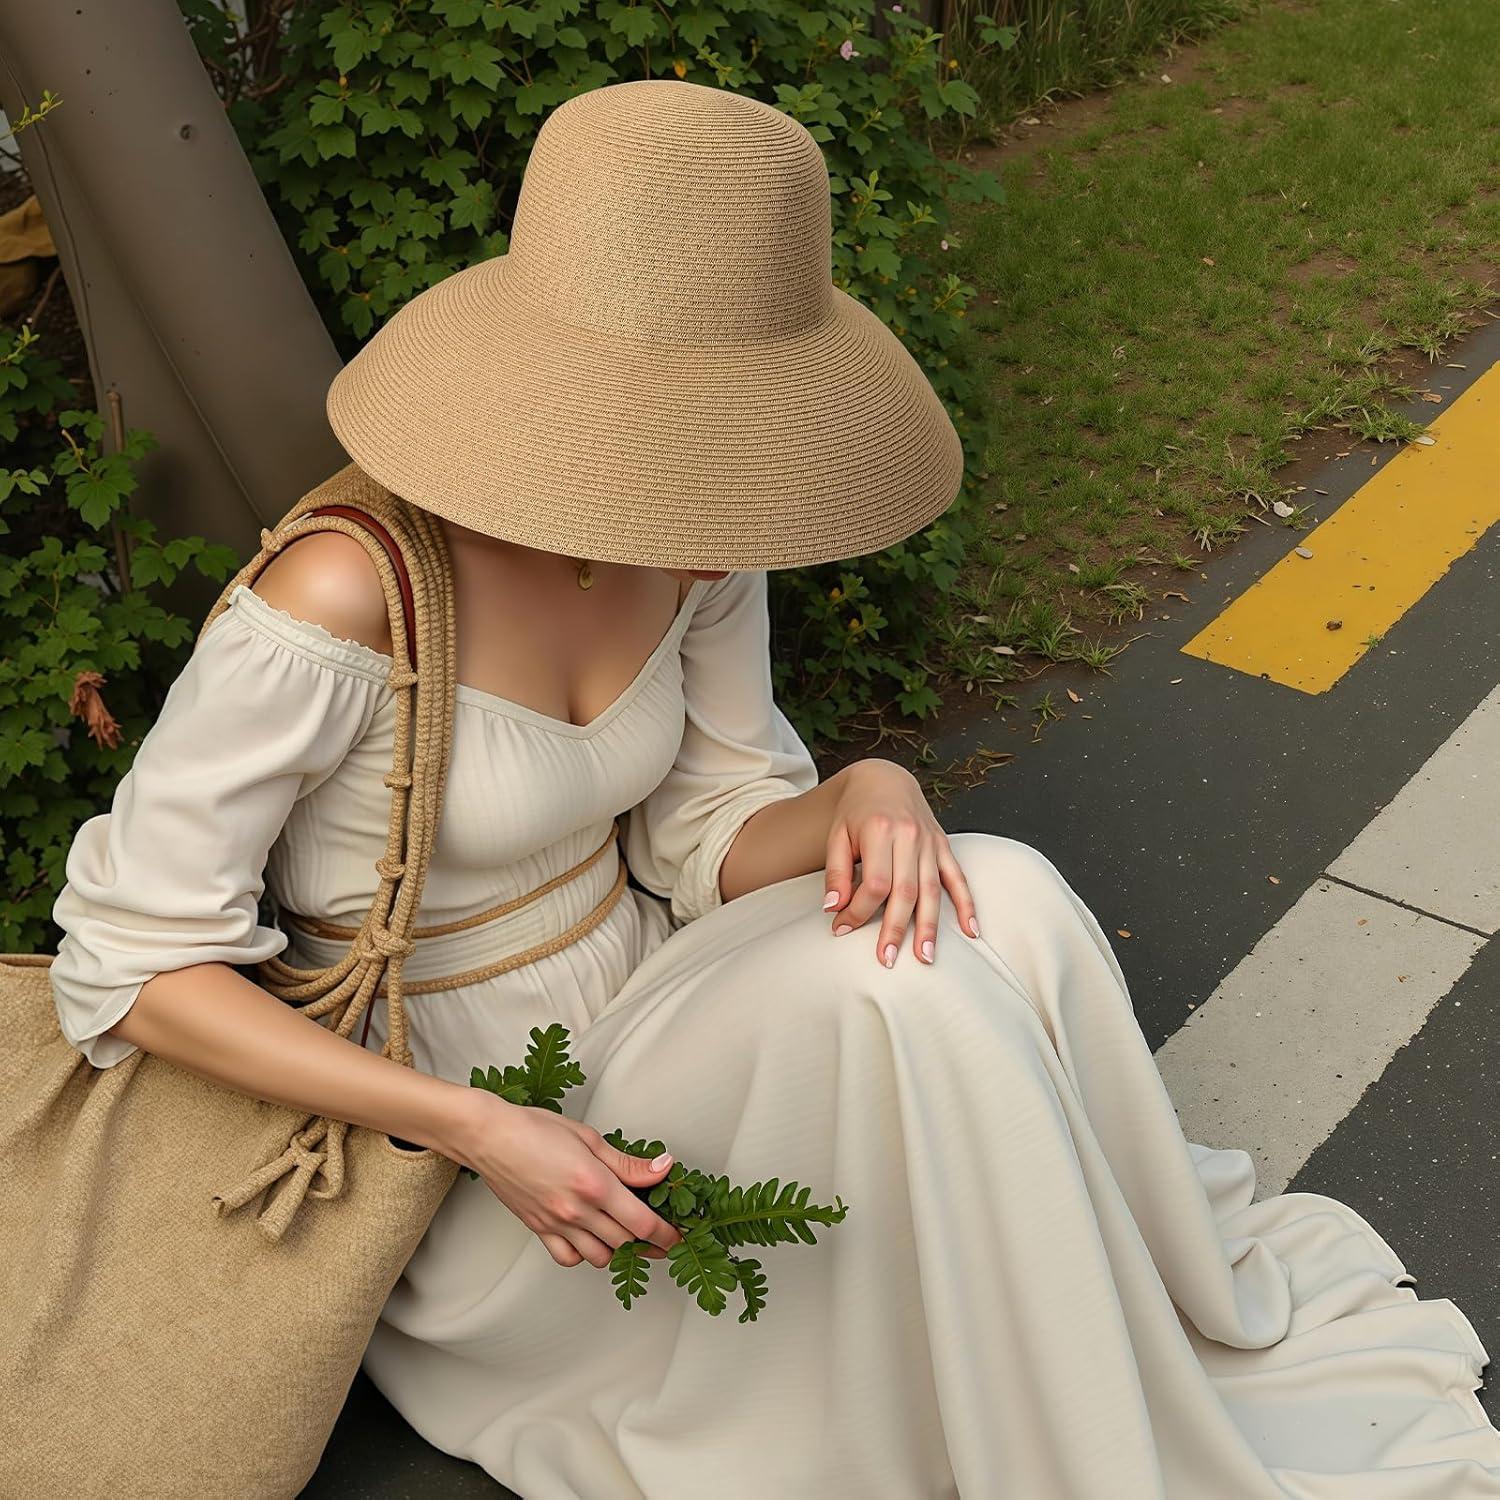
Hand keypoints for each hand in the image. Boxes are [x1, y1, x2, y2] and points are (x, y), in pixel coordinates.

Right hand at [454, 1090, 684, 1268]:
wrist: (490, 1137)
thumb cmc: (534, 1129)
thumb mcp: (590, 1138)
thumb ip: (628, 1162)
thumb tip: (662, 1169)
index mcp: (595, 1184)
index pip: (642, 1223)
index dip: (667, 1234)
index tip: (678, 1236)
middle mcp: (577, 1211)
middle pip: (625, 1243)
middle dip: (649, 1243)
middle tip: (661, 1234)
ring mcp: (556, 1224)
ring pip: (599, 1257)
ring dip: (617, 1249)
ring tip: (625, 1233)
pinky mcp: (539, 1230)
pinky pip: (568, 1259)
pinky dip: (584, 1254)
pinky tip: (590, 1237)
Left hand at [824, 759, 978, 967]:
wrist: (884, 778)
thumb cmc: (856, 811)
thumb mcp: (837, 835)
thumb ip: (836, 872)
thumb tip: (832, 907)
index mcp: (880, 831)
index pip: (875, 883)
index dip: (858, 911)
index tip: (841, 928)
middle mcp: (910, 837)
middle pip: (905, 891)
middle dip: (895, 929)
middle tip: (886, 959)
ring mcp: (930, 842)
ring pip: (932, 890)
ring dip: (929, 926)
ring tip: (925, 957)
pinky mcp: (943, 846)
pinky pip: (957, 878)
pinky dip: (966, 905)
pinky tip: (971, 931)